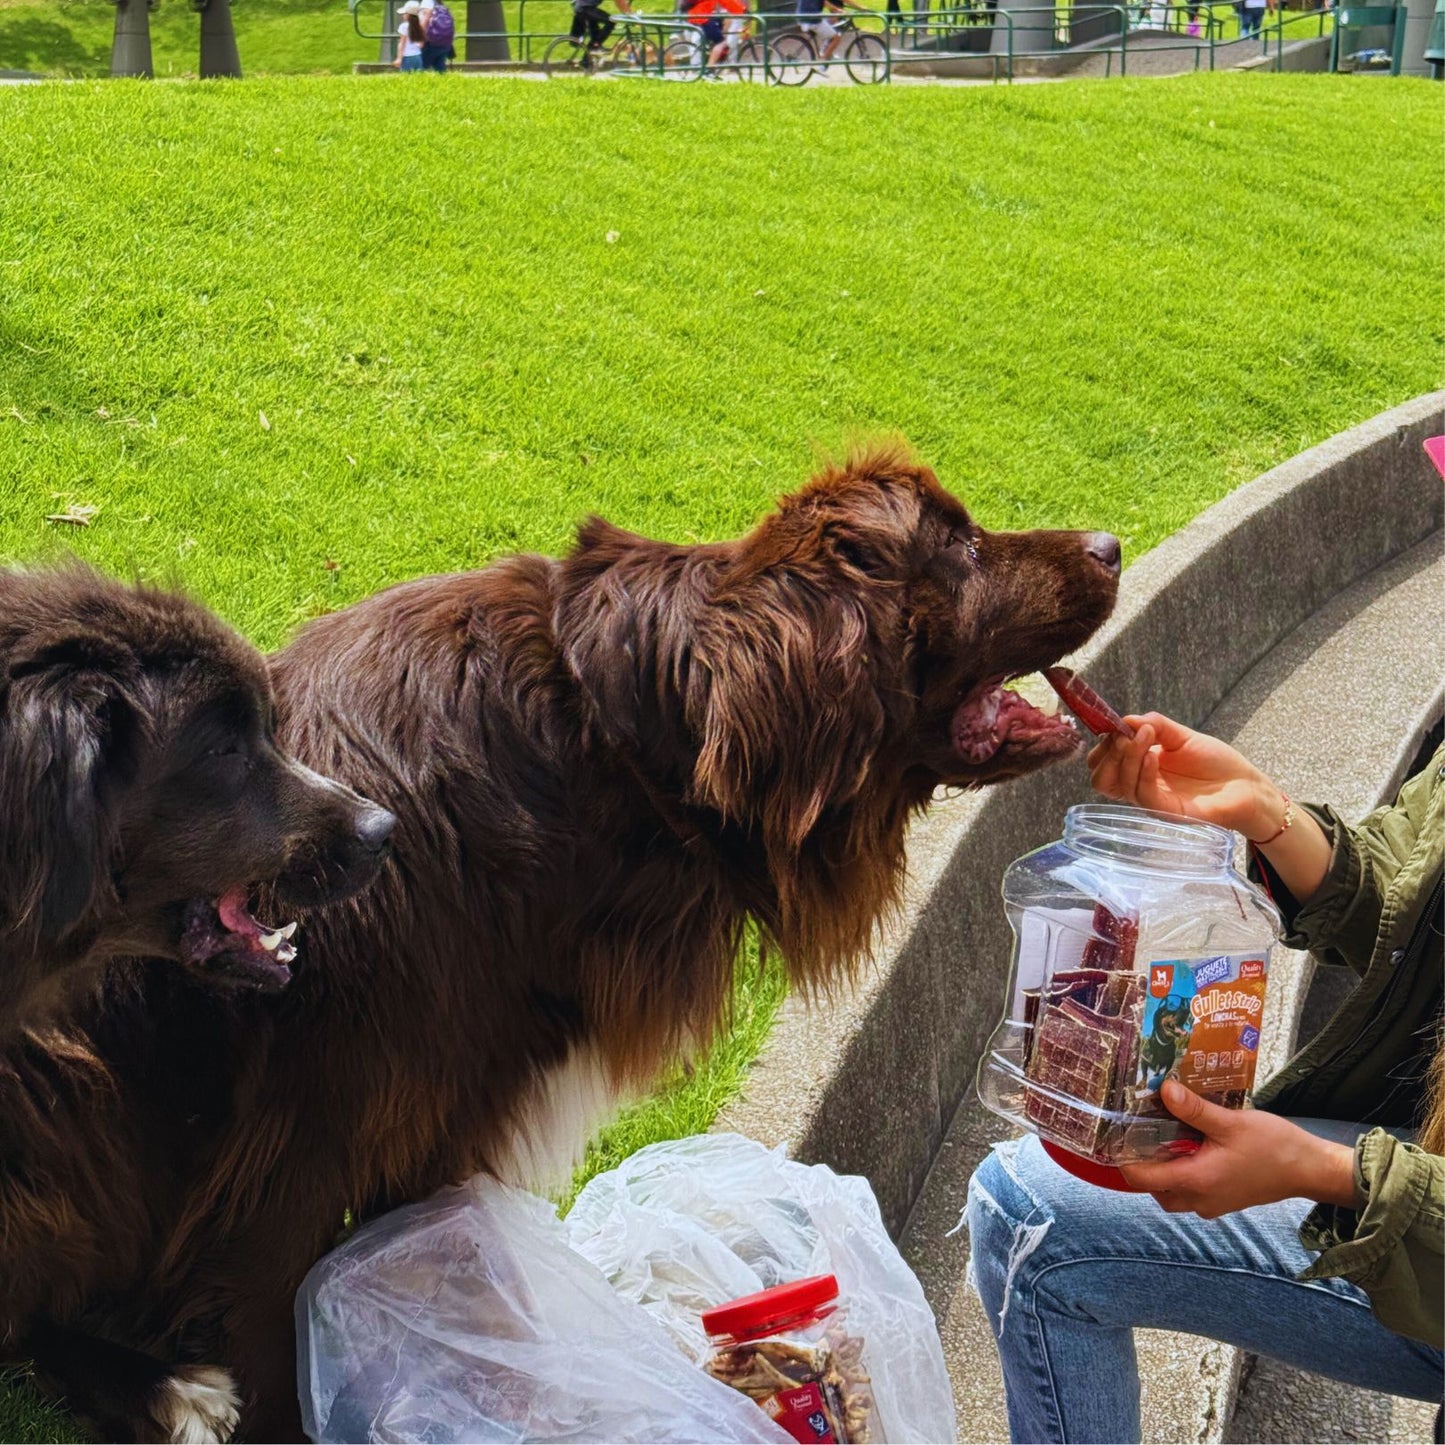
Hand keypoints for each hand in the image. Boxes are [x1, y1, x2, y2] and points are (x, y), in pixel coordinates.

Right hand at [1087, 713, 1284, 840]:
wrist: (1246, 785)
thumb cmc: (1216, 762)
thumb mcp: (1181, 735)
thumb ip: (1154, 725)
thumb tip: (1125, 719)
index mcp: (1138, 769)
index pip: (1101, 764)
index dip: (1103, 746)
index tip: (1116, 727)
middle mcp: (1139, 787)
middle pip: (1100, 779)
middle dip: (1108, 752)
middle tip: (1126, 734)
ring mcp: (1152, 801)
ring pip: (1120, 785)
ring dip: (1128, 756)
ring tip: (1148, 736)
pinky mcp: (1168, 812)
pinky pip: (1144, 795)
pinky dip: (1143, 771)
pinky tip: (1154, 755)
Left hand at [1118, 1080, 1357, 1217]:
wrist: (1310, 1170)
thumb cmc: (1273, 1146)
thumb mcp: (1230, 1122)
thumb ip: (1193, 1109)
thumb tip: (1162, 1089)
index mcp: (1196, 1181)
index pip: (1141, 1179)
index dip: (1123, 1158)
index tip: (1118, 1133)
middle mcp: (1199, 1199)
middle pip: (1152, 1188)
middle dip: (1143, 1162)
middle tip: (1142, 1130)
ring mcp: (1212, 1203)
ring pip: (1170, 1192)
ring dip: (1163, 1168)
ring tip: (1165, 1135)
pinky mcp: (1223, 1200)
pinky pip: (1189, 1191)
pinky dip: (1181, 1172)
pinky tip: (1189, 1145)